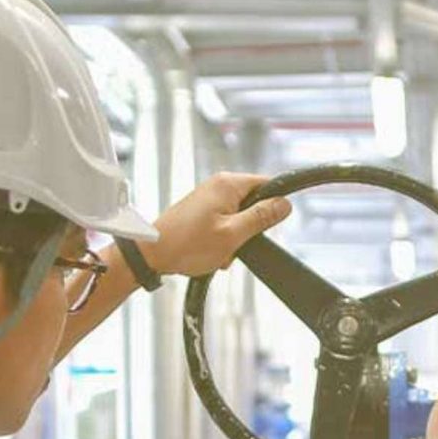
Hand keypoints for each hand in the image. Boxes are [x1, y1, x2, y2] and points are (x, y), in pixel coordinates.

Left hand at [143, 172, 292, 276]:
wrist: (152, 254)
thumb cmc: (186, 244)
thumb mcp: (233, 234)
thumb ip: (261, 218)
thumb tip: (285, 204)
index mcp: (228, 184)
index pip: (267, 184)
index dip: (273, 205)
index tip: (270, 225)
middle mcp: (218, 186)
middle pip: (254, 203)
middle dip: (250, 228)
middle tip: (238, 243)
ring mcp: (209, 198)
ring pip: (239, 217)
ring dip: (236, 238)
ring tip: (221, 251)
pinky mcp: (202, 211)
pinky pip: (225, 223)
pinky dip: (223, 239)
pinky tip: (212, 252)